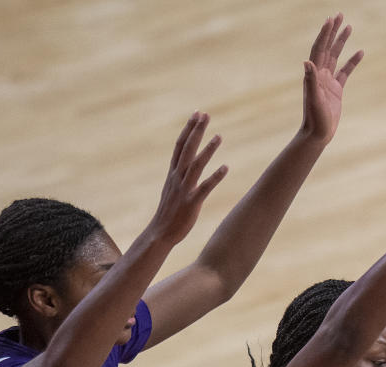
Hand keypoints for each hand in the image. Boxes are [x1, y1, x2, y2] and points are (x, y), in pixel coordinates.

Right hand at [151, 112, 227, 244]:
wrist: (159, 234)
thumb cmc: (168, 214)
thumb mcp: (172, 190)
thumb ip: (178, 177)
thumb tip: (183, 166)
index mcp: (173, 174)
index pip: (179, 146)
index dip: (188, 129)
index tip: (196, 114)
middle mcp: (177, 178)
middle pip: (186, 150)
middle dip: (196, 131)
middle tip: (206, 114)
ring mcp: (184, 190)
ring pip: (195, 166)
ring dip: (207, 150)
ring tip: (219, 136)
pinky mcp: (191, 203)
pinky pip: (204, 188)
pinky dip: (215, 177)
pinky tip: (226, 168)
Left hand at [301, 14, 363, 143]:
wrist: (318, 134)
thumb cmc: (315, 118)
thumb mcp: (314, 98)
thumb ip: (311, 80)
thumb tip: (306, 61)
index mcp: (314, 74)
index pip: (320, 49)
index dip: (325, 34)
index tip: (331, 19)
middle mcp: (320, 74)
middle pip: (327, 47)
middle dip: (332, 31)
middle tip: (339, 14)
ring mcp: (328, 81)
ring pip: (336, 56)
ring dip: (341, 41)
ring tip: (349, 26)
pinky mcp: (336, 90)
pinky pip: (345, 71)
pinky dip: (352, 61)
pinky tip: (361, 52)